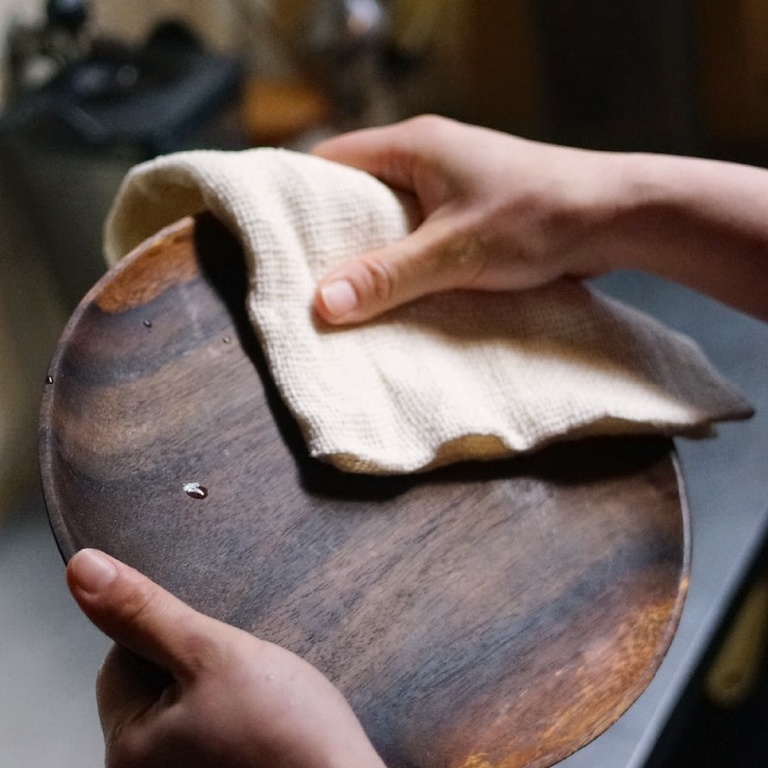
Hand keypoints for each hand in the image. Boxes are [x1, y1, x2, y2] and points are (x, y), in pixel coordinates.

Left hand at [67, 549, 384, 767]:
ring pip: (191, 698)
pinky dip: (240, 708)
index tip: (211, 640)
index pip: (122, 656)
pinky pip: (217, 723)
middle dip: (200, 659)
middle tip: (244, 668)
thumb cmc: (287, 740)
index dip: (170, 632)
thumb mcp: (213, 656)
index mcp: (127, 749)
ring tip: (262, 688)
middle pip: (156, 679)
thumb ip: (148, 613)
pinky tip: (269, 709)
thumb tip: (85, 571)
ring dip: (223, 680)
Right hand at [312, 115, 618, 323]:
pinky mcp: (471, 211)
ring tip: (348, 295)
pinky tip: (398, 294)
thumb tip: (324, 302)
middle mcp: (427, 158)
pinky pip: (421, 235)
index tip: (276, 239)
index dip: (299, 198)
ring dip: (374, 254)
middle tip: (309, 280)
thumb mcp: (455, 250)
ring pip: (391, 218)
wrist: (618, 216)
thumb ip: (389, 275)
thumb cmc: (539, 217)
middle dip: (334, 236)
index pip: (332, 161)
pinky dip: (407, 261)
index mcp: (414, 145)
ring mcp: (451, 185)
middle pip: (358, 194)